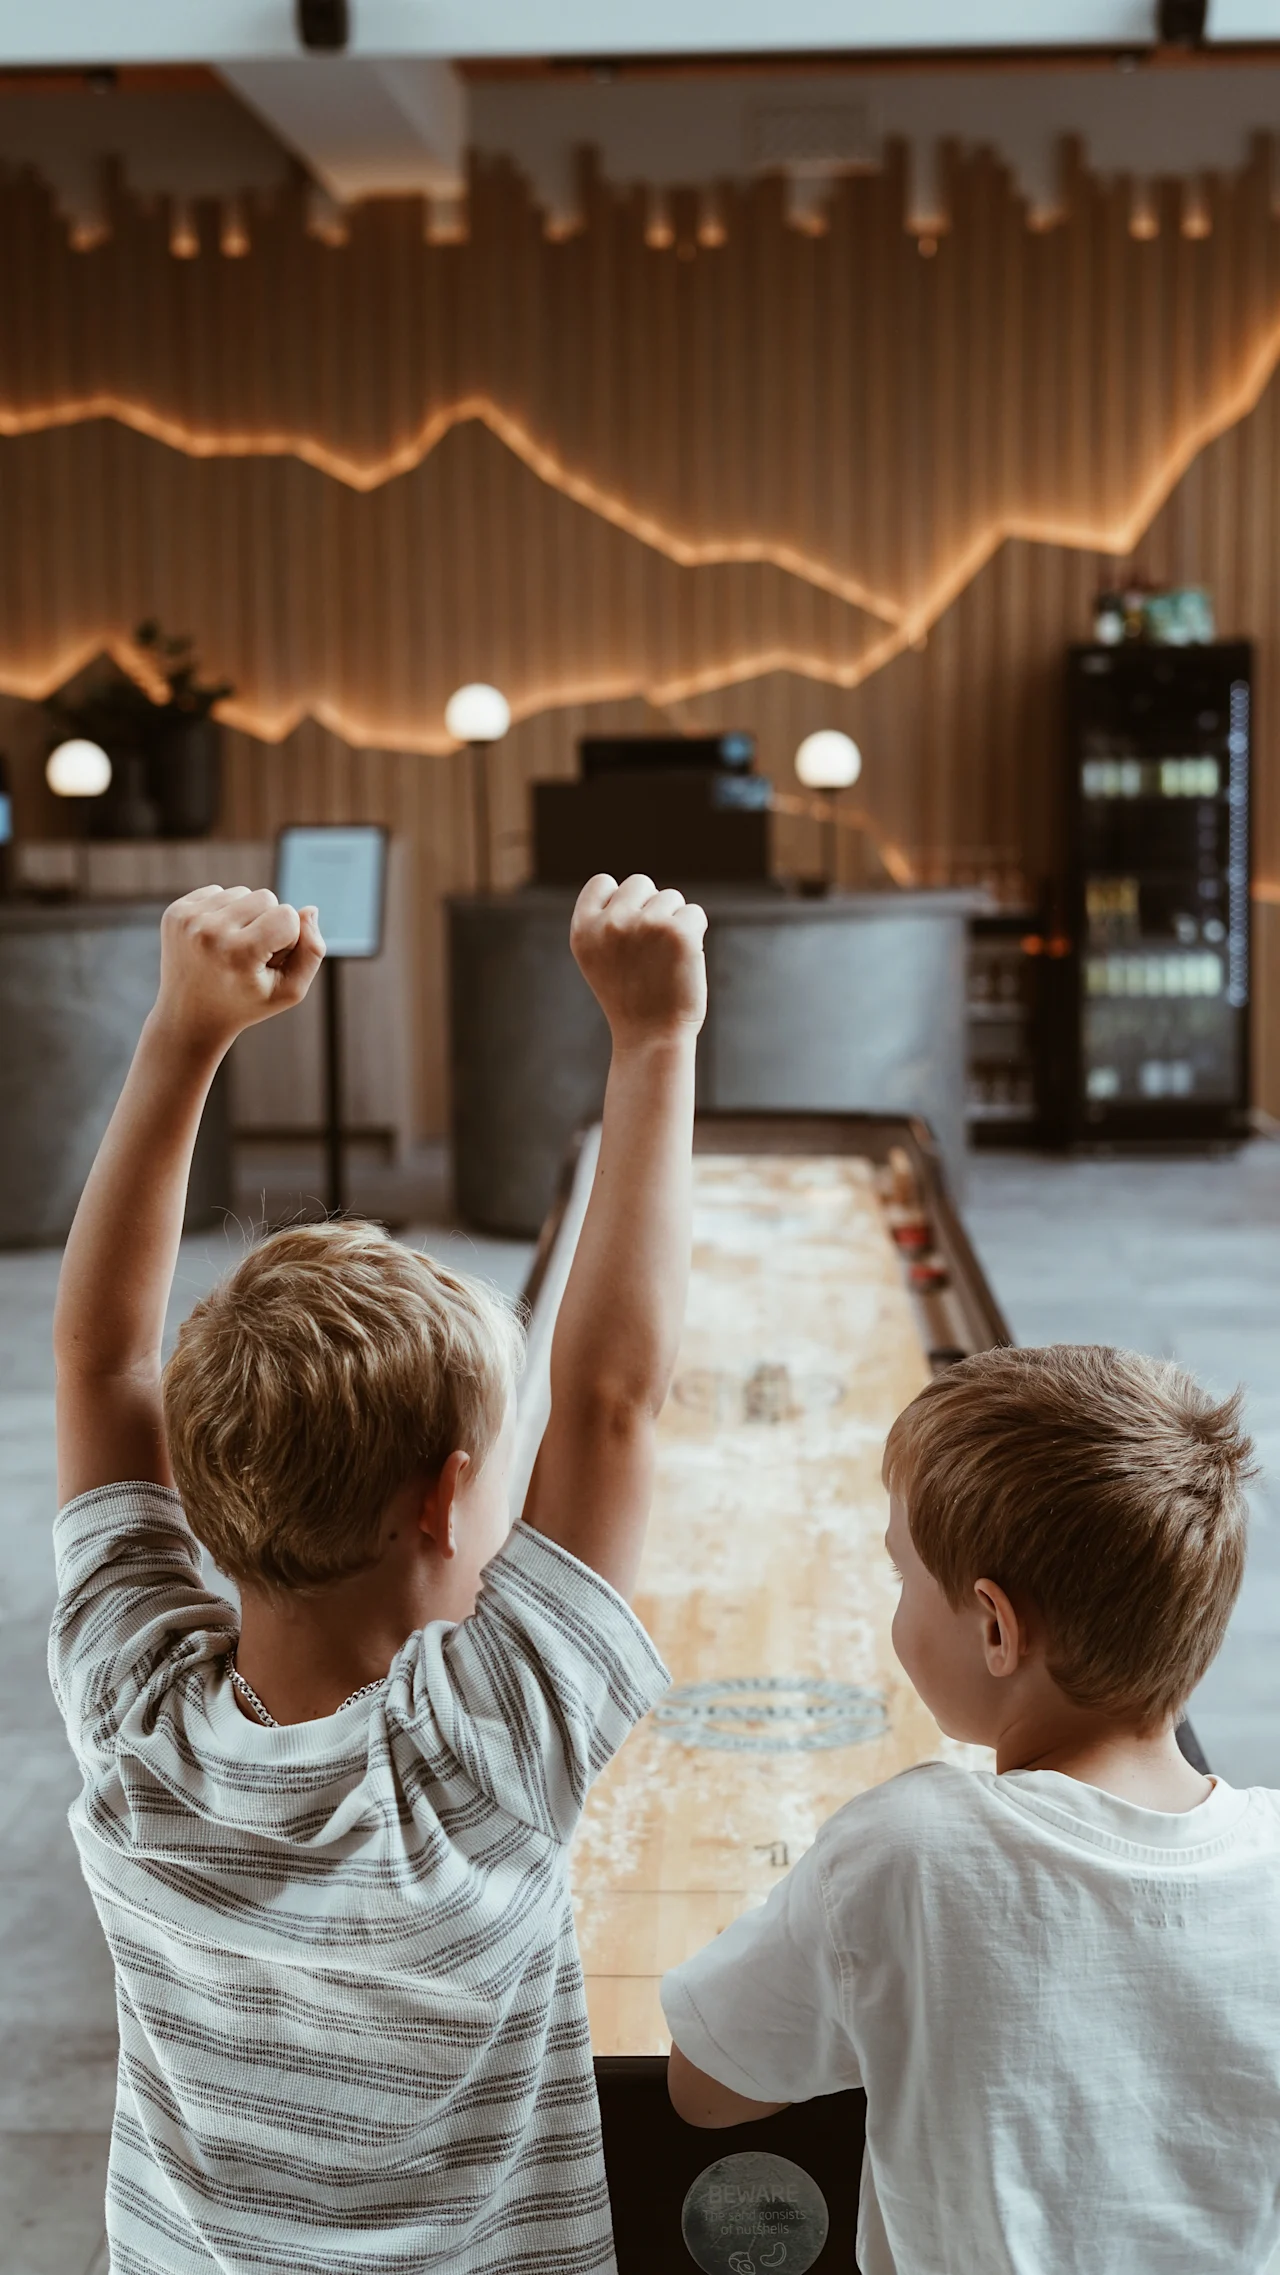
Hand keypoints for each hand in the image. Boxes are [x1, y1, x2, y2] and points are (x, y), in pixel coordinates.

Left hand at [152, 885, 325, 1052]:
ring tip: (231, 949)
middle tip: (250, 956)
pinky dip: (223, 912)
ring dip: (245, 916)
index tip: (268, 962)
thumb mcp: (289, 991)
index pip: (288, 915)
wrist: (190, 1017)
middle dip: (267, 923)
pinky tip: (214, 940)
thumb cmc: (245, 1003)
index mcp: (239, 954)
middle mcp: (209, 932)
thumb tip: (309, 909)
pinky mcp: (174, 912)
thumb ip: (312, 952)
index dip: (287, 939)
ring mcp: (187, 920)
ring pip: (242, 892)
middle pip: (267, 896)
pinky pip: (217, 892)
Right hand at [570, 873, 706, 1047]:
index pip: (602, 883)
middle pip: (639, 883)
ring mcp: (646, 925)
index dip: (620, 901)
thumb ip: (606, 922)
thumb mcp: (599, 958)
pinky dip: (695, 933)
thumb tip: (636, 890)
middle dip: (650, 907)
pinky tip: (683, 959)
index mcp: (583, 929)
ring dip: (674, 921)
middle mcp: (611, 923)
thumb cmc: (629, 999)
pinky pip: (694, 913)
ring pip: (670, 897)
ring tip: (665, 959)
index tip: (627, 930)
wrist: (650, 1038)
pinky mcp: (679, 932)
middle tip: (650, 949)